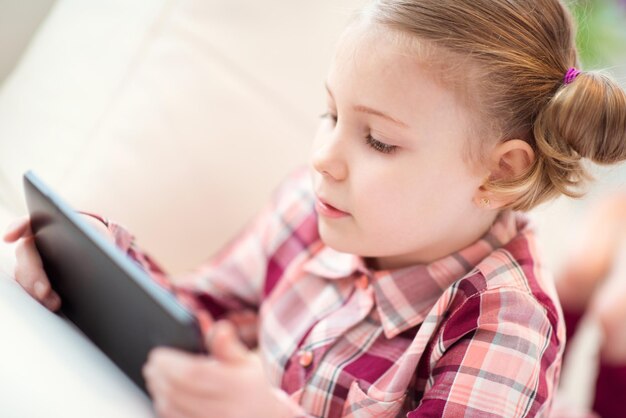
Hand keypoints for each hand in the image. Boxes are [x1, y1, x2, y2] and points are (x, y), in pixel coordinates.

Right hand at [2, 214, 113, 310]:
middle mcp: (34, 243)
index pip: (27, 223)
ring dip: (36, 290)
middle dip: (33, 273)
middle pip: (26, 255)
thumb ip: (91, 242)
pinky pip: (32, 288)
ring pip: (26, 275)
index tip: (9, 237)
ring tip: (55, 304)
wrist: (96, 249)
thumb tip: (95, 260)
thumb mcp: (96, 235)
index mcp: (46, 224)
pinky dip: (39, 298)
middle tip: (44, 291)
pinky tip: (52, 307)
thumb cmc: (93, 236)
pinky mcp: (37, 279)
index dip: (16, 229)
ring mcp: (33, 262)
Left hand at [143, 320, 289, 417]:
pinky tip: (165, 399)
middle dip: (158, 376)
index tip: (157, 354)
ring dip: (158, 392)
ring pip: (173, 410)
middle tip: (153, 364)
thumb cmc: (265, 389)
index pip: (191, 373)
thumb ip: (230, 346)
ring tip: (156, 378)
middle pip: (177, 392)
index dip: (168, 363)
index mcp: (235, 385)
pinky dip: (166, 409)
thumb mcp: (252, 362)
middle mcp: (224, 408)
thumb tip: (219, 328)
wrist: (276, 417)